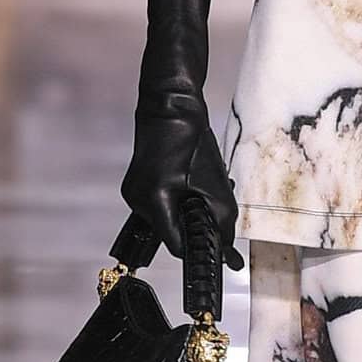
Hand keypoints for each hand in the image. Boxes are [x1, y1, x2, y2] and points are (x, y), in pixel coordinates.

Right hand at [120, 93, 243, 269]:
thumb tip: (227, 245)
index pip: (176, 245)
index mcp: (153, 202)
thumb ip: (222, 218)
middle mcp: (137, 201)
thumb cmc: (191, 138)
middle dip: (197, 227)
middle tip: (219, 213)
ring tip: (207, 191)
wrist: (170, 105)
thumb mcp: (215, 184)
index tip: (222, 256)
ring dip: (189, 212)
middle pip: (171, 232)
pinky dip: (180, 201)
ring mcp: (134, 192)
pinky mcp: (138, 183)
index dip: (201, 250)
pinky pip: (161, 204)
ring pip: (168, 218)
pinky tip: (193, 184)